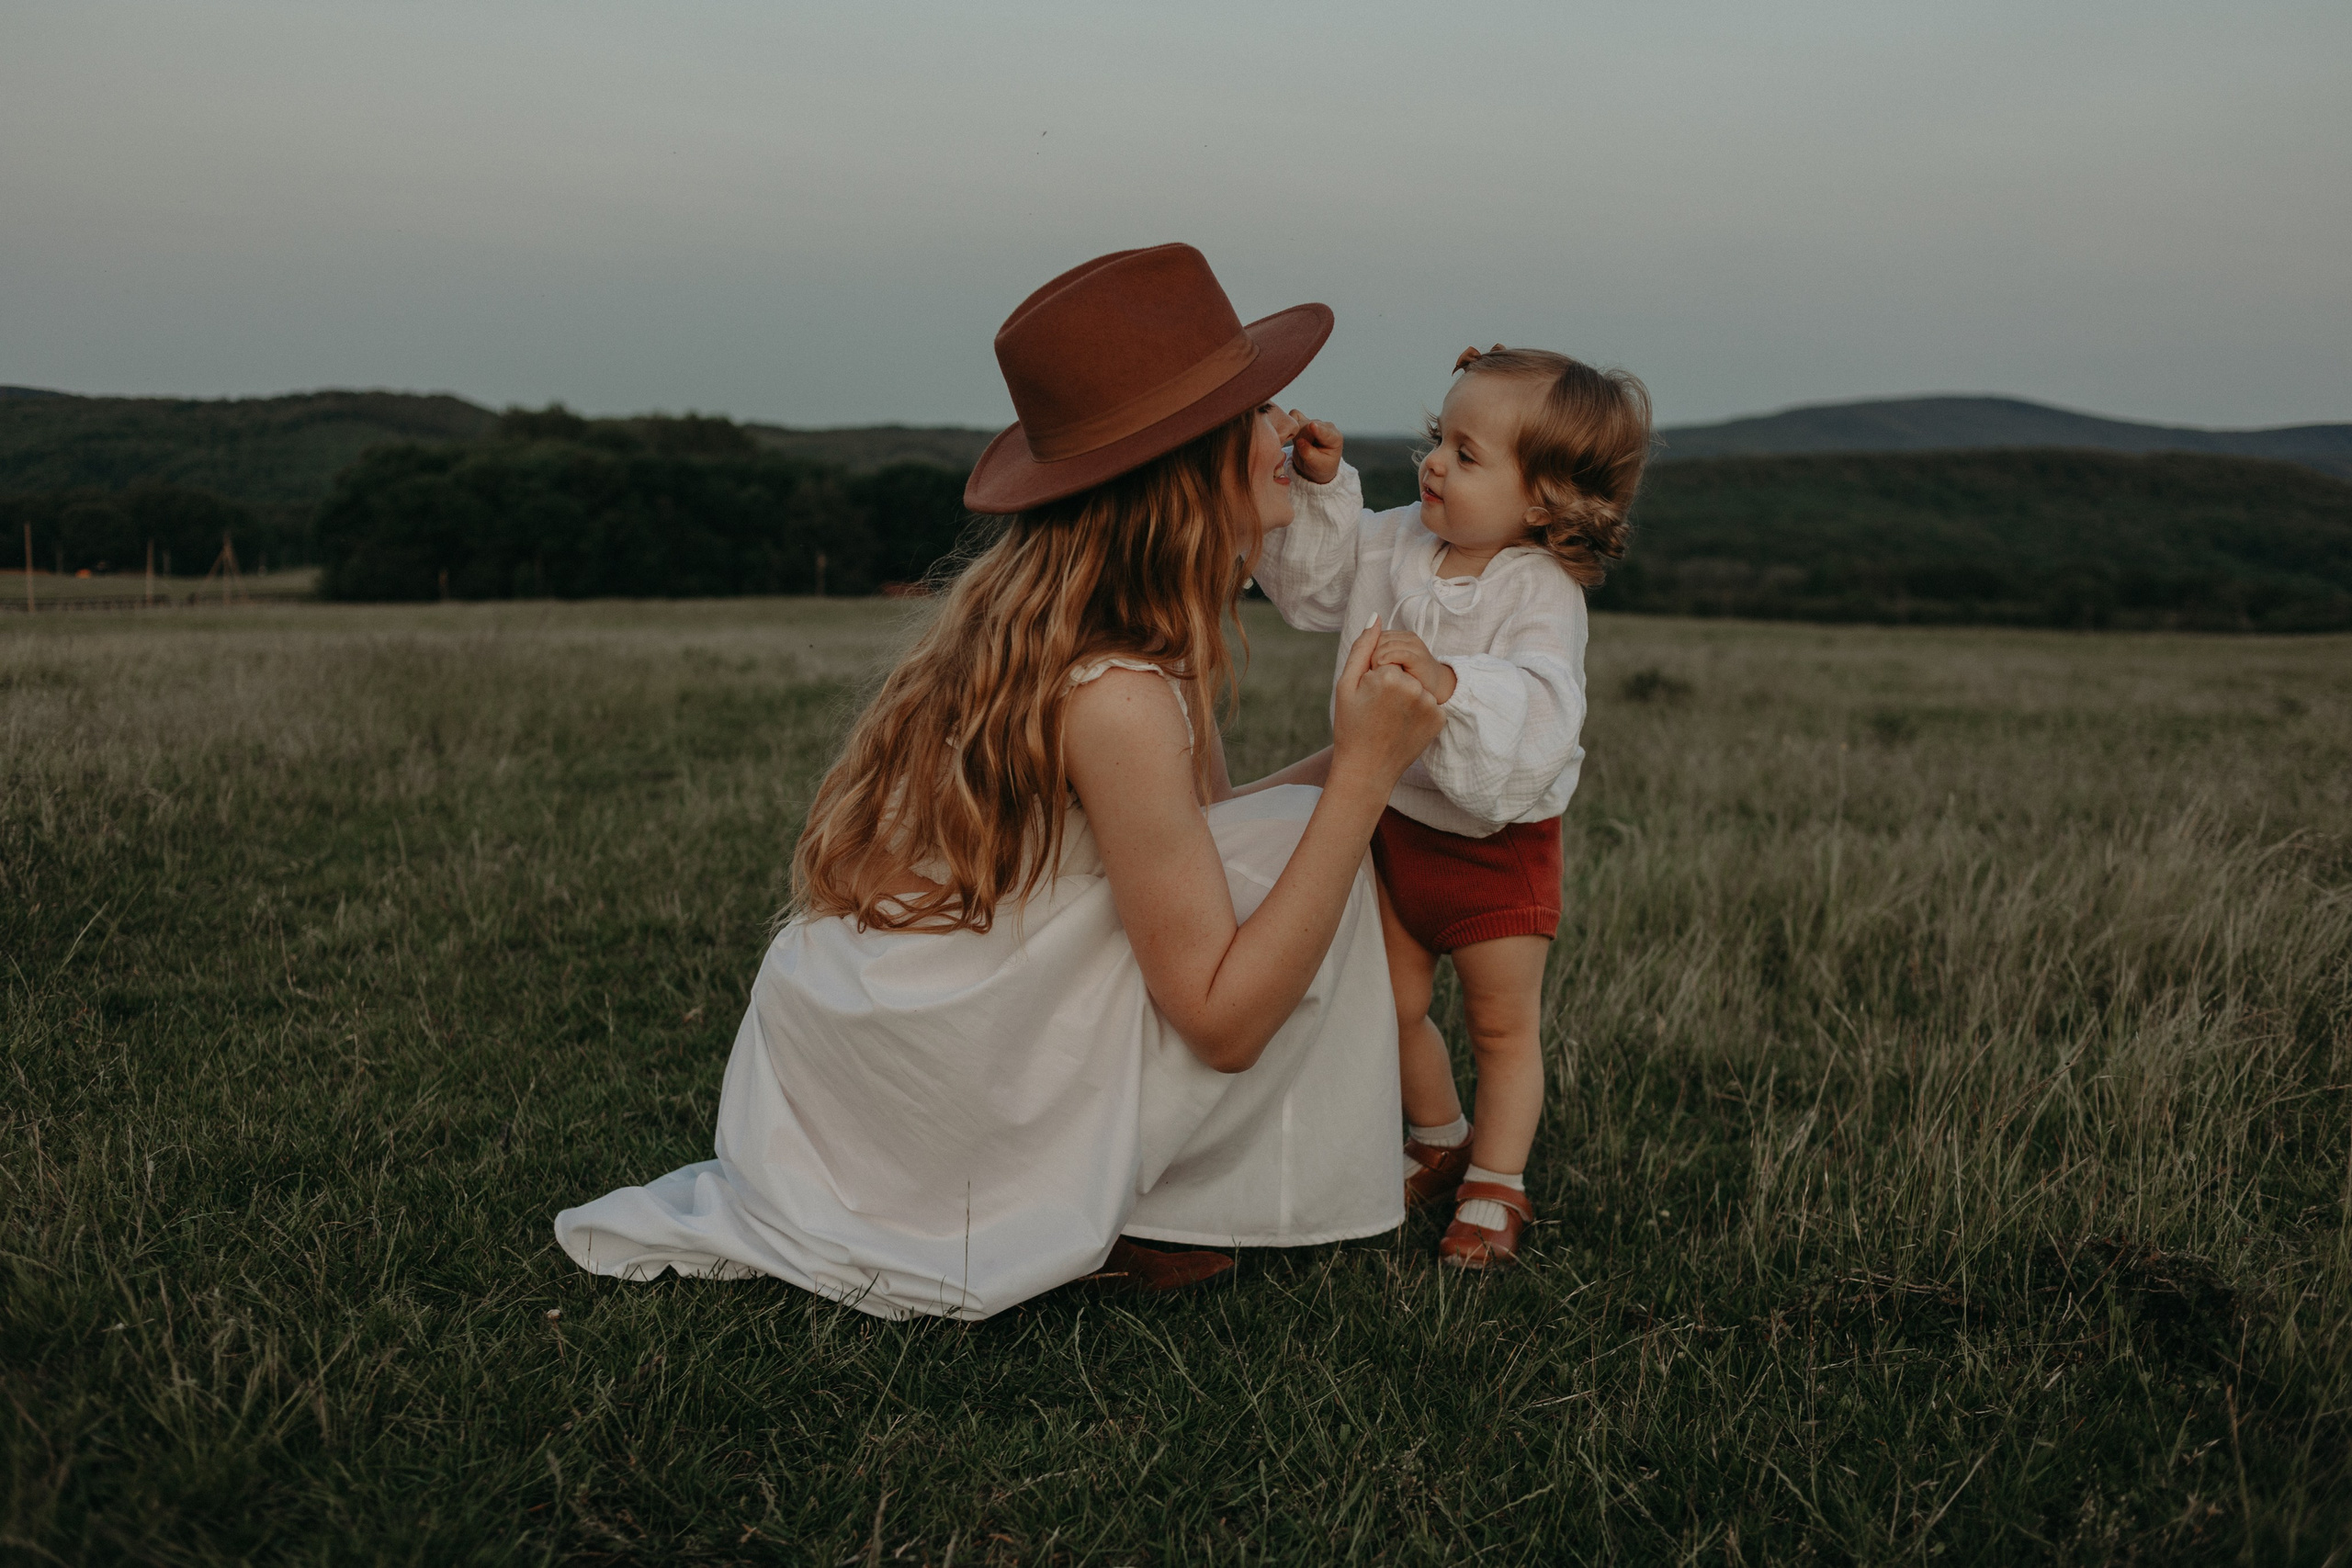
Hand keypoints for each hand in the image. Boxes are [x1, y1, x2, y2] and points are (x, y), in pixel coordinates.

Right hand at [1283, 409, 1343, 484]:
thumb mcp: (1318, 466)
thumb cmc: (1321, 466)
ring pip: (1298, 422)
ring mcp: (1315, 421)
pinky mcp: (1304, 419)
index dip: (1318, 430)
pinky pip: (1293, 415)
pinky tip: (1293, 435)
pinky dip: (1290, 424)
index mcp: (1334, 438)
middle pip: (1306, 427)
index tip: (1312, 426)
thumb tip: (1299, 442)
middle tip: (1303, 453)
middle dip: (1301, 440)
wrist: (1317, 464)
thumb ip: (1310, 455)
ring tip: (1301, 447)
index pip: (1325, 433)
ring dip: (1295, 435)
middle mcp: (1326, 426)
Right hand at [1330, 617, 1443, 782]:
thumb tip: (1376, 617)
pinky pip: (1429, 703)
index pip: (1387, 659)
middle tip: (1378, 710)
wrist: (1366, 769)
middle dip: (1393, 683)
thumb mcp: (1346, 684)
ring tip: (1390, 719)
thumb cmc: (1351, 726)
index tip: (1369, 698)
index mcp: (1390, 675)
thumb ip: (1362, 647)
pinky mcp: (1440, 719)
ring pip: (1418, 686)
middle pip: (1405, 671)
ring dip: (1407, 696)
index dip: (1375, 676)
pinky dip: (1419, 711)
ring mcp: (1430, 705)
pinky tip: (1404, 726)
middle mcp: (1415, 687)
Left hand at [1374, 629, 1456, 703]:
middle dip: (1371, 654)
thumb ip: (1377, 653)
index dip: (1368, 650)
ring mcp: (1415, 647)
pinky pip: (1400, 653)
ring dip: (1376, 658)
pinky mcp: (1419, 659)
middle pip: (1379, 639)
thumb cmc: (1410, 679)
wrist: (1436, 689)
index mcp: (1400, 637)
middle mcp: (1408, 638)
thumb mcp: (1391, 663)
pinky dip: (1388, 658)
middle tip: (1371, 672)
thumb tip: (1362, 648)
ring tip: (1376, 674)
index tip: (1367, 667)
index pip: (1375, 635)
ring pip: (1387, 644)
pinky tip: (1381, 666)